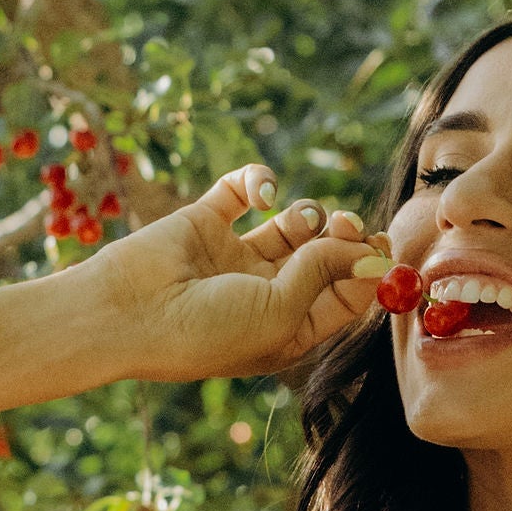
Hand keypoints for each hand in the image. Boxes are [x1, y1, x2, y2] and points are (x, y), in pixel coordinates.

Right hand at [83, 162, 398, 384]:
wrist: (126, 314)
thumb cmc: (206, 330)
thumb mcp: (281, 312)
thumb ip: (325, 274)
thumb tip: (370, 251)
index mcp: (288, 329)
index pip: (345, 296)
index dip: (369, 269)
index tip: (384, 244)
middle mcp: (266, 293)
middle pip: (326, 257)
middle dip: (345, 237)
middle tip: (349, 223)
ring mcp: (236, 256)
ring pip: (293, 224)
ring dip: (308, 214)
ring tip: (302, 219)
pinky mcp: (207, 221)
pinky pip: (243, 190)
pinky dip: (259, 180)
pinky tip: (261, 191)